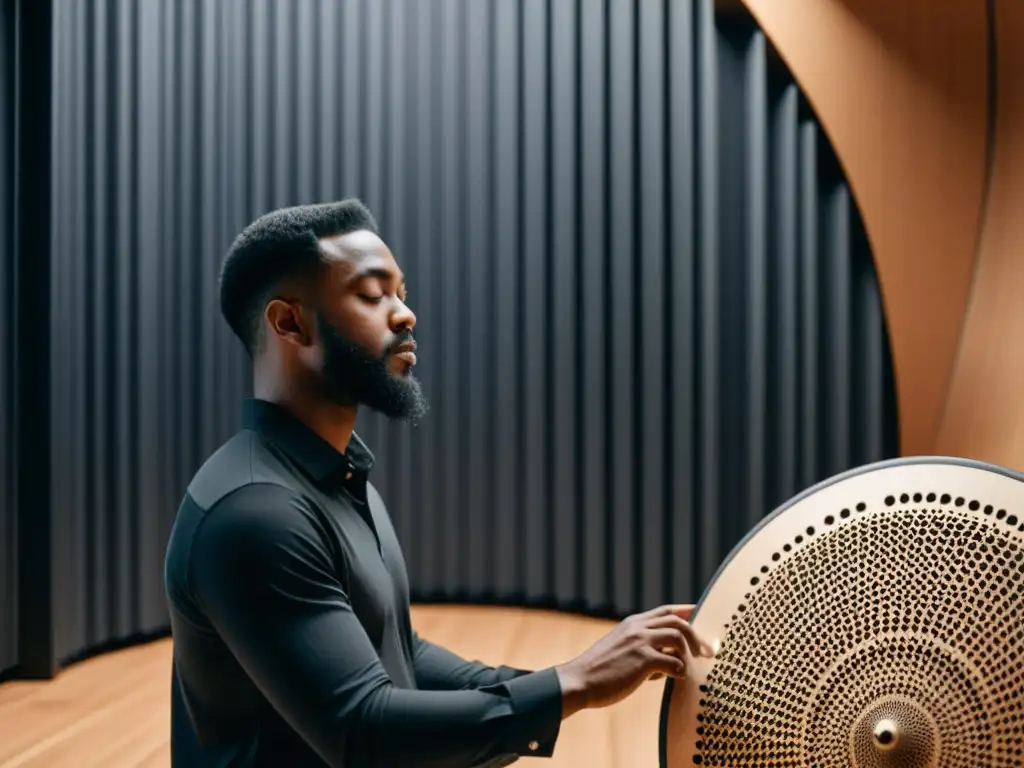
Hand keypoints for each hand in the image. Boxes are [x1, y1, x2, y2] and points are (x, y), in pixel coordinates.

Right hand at [554, 605, 713, 716]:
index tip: (702, 614)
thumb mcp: (620, 650)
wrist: (579, 681)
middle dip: (696, 635)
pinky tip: (676, 678)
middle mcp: (637, 628)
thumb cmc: (600, 672)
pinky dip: (679, 671)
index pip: (666, 611)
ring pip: (678, 637)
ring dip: (689, 653)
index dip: (687, 611)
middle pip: (677, 622)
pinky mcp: (642, 660)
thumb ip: (643, 649)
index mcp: (632, 624)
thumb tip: (670, 661)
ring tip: (691, 667)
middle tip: (706, 651)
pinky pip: (673, 662)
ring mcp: (640, 642)